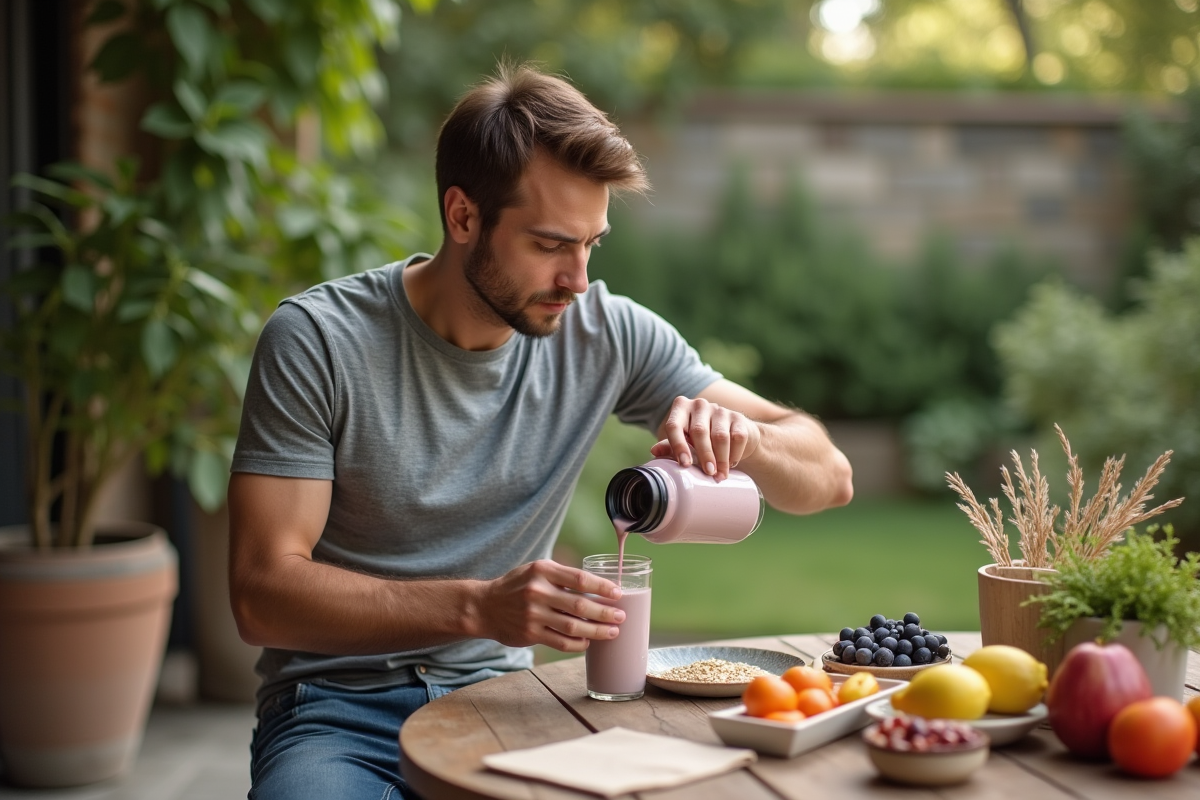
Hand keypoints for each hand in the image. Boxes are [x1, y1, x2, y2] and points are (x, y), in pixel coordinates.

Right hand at [475, 560, 624, 651]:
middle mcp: (538, 591)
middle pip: (579, 604)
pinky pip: (560, 642)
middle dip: (604, 612)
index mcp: (542, 570)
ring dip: (596, 630)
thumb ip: (561, 575)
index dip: (602, 587)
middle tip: (621, 616)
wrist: (484, 606)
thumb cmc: (517, 586)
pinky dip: (577, 643)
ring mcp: (533, 614)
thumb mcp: (536, 570)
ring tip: (612, 632)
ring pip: (572, 626)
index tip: (618, 593)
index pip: (579, 578)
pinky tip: (588, 642)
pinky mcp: (530, 633)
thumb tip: (598, 585)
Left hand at [651, 395, 760, 480]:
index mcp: (681, 408)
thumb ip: (669, 446)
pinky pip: (737, 437)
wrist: (731, 435)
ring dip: (721, 459)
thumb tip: (654, 452)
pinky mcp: (738, 417)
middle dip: (704, 456)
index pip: (674, 426)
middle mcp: (699, 405)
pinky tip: (731, 463)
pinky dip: (734, 454)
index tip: (685, 465)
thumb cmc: (700, 440)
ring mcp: (720, 409)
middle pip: (699, 432)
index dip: (678, 446)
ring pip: (720, 436)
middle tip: (708, 474)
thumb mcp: (683, 442)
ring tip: (720, 475)